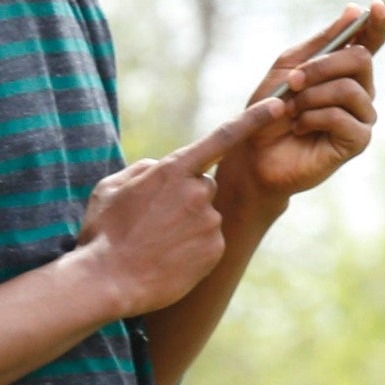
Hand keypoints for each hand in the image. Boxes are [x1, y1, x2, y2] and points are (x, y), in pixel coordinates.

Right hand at [74, 98, 287, 315]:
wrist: (110, 280)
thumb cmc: (104, 232)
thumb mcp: (110, 188)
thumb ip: (141, 170)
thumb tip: (159, 167)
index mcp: (173, 170)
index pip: (222, 137)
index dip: (254, 118)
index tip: (279, 104)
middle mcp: (198, 192)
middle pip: (204, 185)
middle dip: (187, 196)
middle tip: (156, 219)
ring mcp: (209, 222)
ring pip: (206, 214)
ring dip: (188, 224)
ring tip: (157, 242)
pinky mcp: (215, 249)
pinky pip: (209, 240)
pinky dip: (193, 247)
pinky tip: (168, 257)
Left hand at [224, 2, 384, 201]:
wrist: (254, 150)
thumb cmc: (270, 107)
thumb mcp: (289, 65)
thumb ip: (322, 41)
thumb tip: (353, 11)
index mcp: (343, 69)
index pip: (370, 42)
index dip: (377, 24)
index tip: (375, 7)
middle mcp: (359, 90)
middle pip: (361, 59)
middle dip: (320, 67)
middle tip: (292, 82)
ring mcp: (361, 116)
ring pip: (349, 88)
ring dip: (310, 96)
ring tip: (292, 111)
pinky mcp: (357, 141)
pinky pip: (341, 116)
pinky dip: (312, 118)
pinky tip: (300, 129)